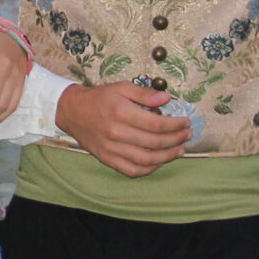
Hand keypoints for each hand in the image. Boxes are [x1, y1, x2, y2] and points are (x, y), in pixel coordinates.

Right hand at [54, 81, 191, 177]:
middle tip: (187, 135)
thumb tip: (166, 98)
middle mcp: (117, 132)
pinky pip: (131, 170)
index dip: (175, 125)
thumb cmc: (99, 98)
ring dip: (166, 157)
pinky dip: (148, 169)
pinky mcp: (107, 158)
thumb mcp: (121, 87)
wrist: (72, 111)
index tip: (186, 122)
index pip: (156, 124)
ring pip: (146, 159)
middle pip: (154, 142)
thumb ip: (144, 93)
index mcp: (121, 112)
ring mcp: (111, 148)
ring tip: (179, 150)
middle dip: (176, 140)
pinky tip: (159, 162)